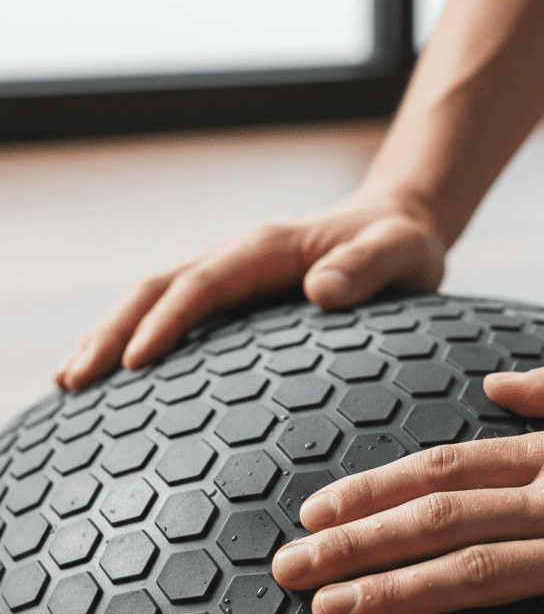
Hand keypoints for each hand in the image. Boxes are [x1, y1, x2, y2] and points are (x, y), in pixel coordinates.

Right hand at [53, 187, 446, 390]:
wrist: (398, 230)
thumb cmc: (402, 245)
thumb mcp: (399, 253)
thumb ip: (366, 268)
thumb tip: (318, 291)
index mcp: (266, 249)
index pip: (202, 285)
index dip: (166, 322)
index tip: (132, 362)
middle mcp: (238, 262)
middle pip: (157, 291)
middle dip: (111, 332)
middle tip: (72, 381)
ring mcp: (233, 281)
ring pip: (157, 304)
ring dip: (113, 338)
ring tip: (72, 383)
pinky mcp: (239, 303)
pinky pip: (181, 320)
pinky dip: (143, 344)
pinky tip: (123, 383)